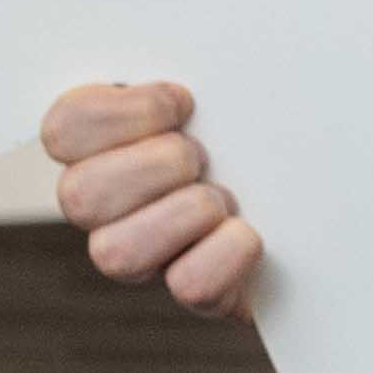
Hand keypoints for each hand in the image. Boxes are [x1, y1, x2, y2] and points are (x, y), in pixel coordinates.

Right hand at [46, 78, 259, 317]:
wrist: (309, 197)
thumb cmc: (244, 129)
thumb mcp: (211, 93)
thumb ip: (188, 80)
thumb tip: (191, 84)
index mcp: (93, 144)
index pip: (63, 131)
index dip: (124, 116)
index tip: (182, 104)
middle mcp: (100, 206)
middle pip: (82, 197)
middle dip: (160, 166)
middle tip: (202, 156)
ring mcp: (137, 255)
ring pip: (119, 253)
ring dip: (189, 212)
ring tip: (222, 197)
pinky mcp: (191, 292)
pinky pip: (190, 285)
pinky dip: (228, 253)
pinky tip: (244, 232)